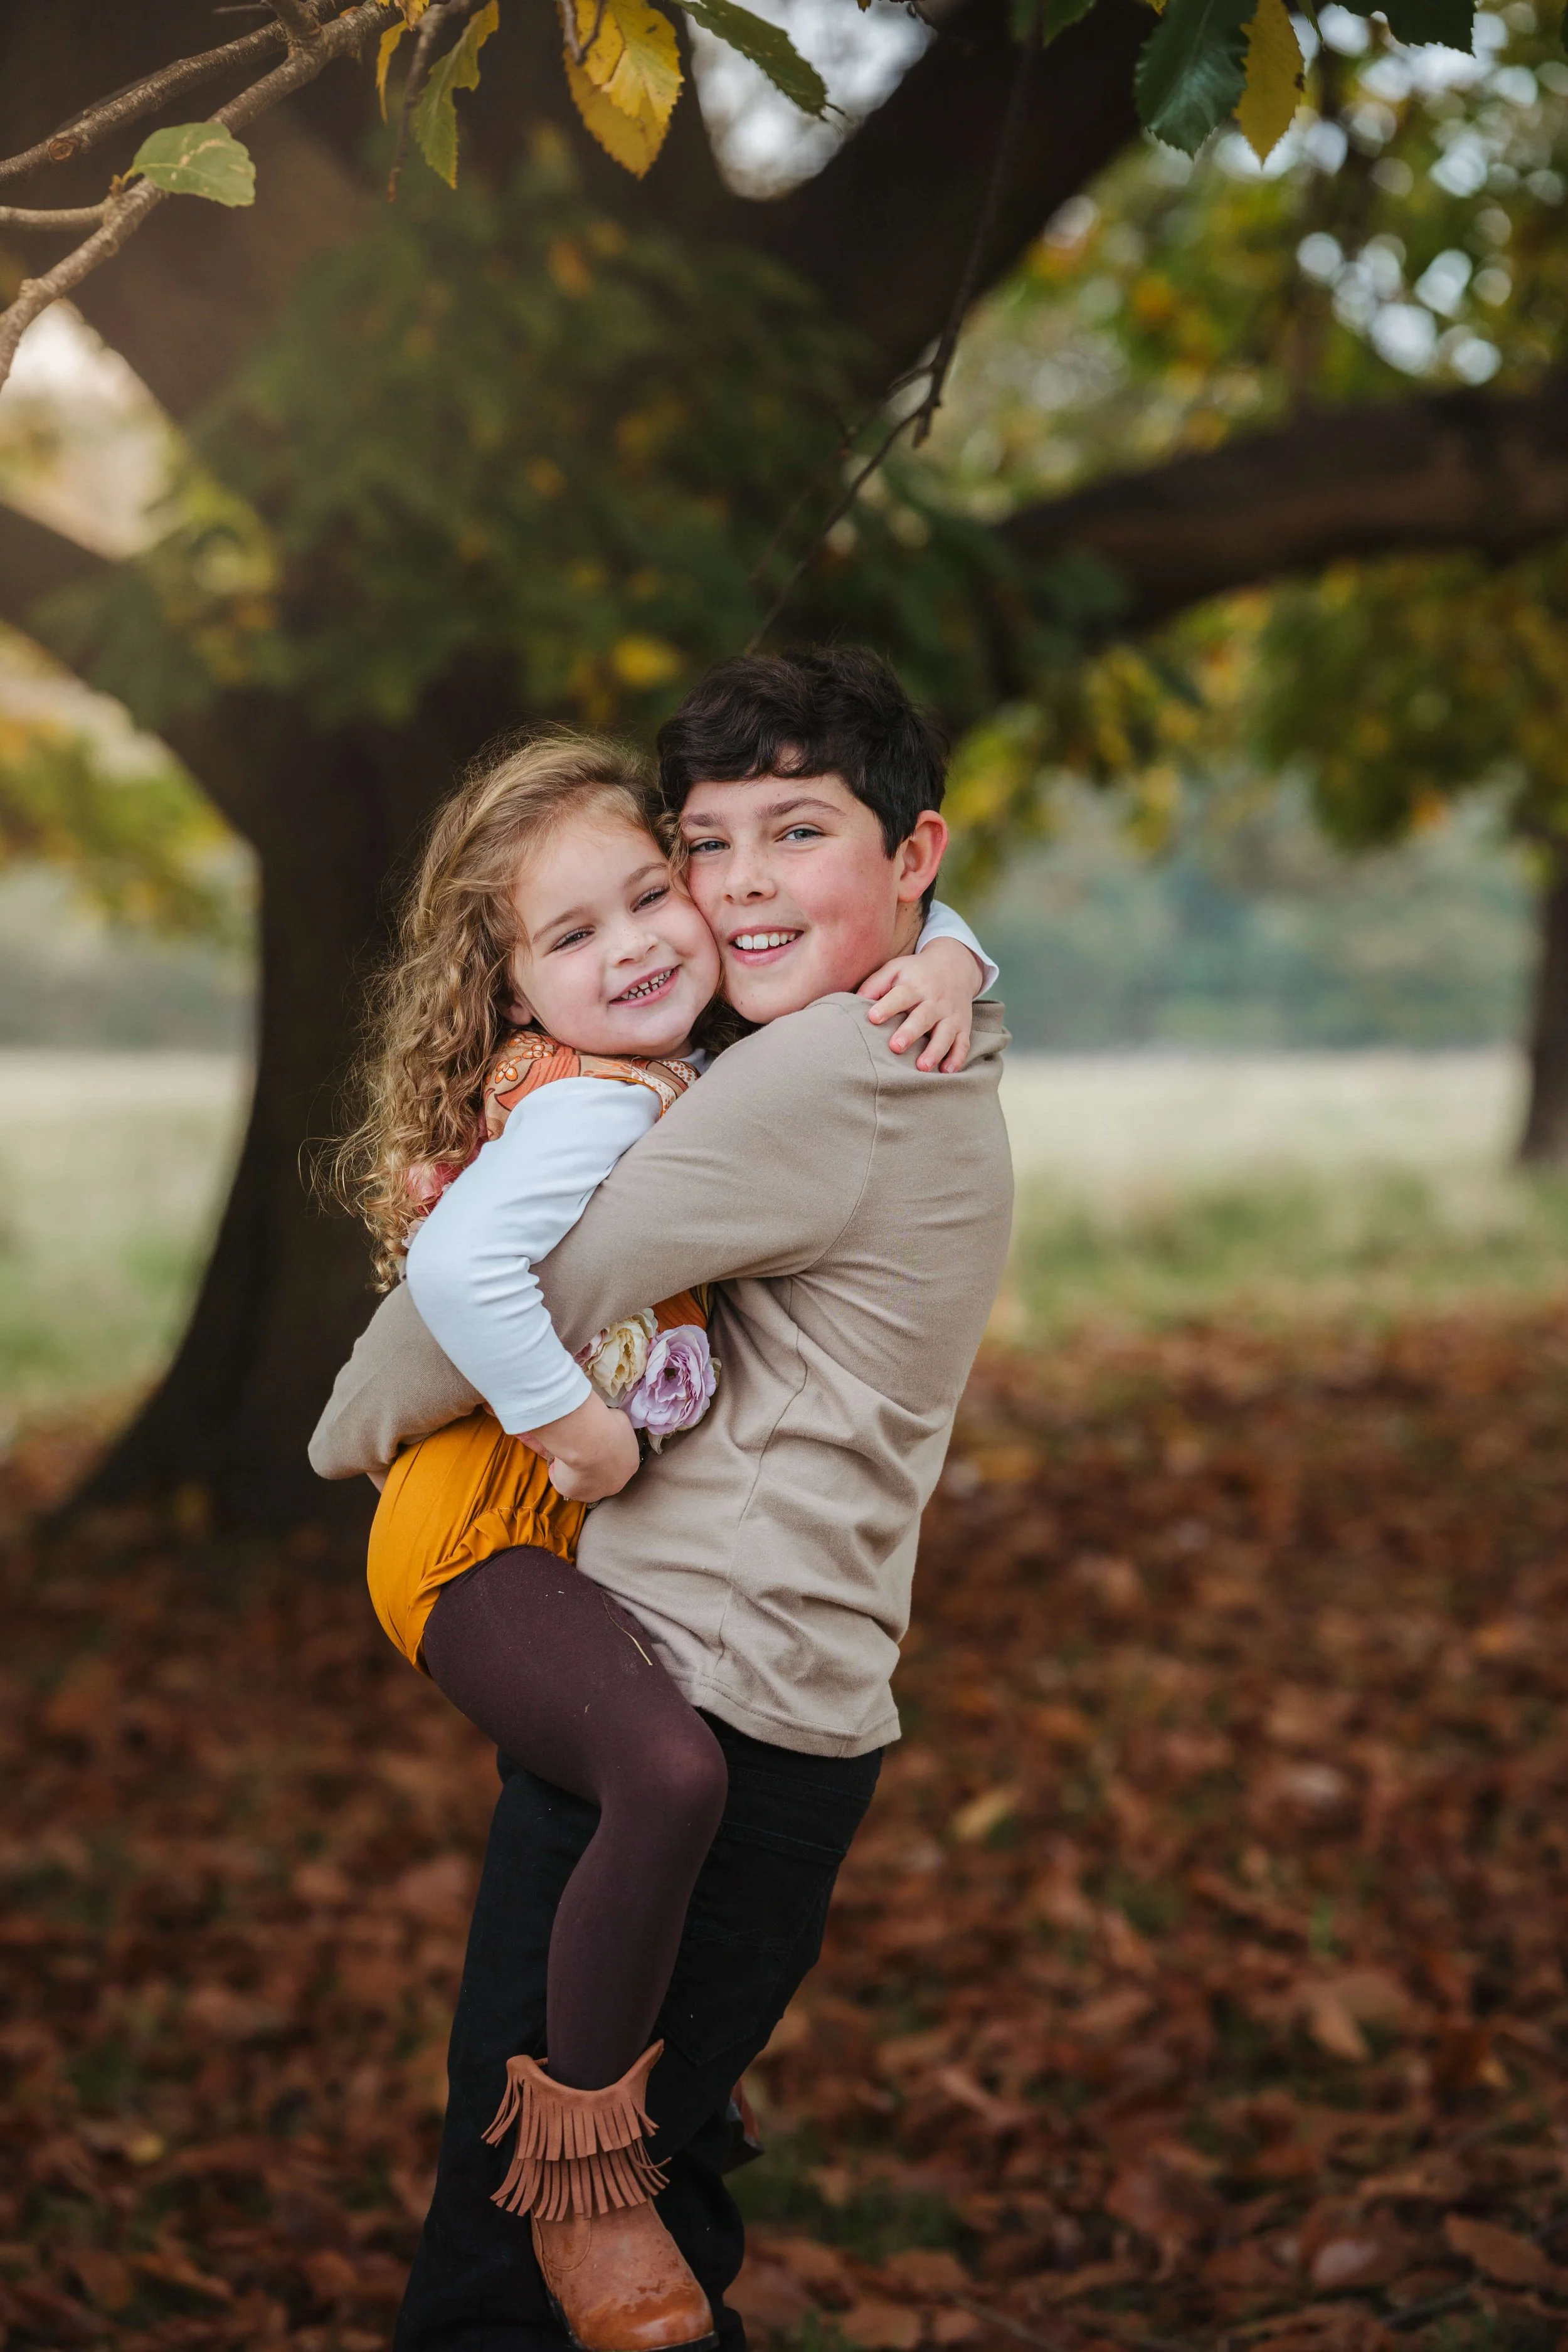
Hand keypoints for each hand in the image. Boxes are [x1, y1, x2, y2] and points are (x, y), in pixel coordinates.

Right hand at [521, 1389, 640, 1502]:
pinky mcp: (574, 1494)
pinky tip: (556, 1460)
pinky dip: (557, 1472)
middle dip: (590, 1464)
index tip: (592, 1442)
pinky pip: (564, 1483)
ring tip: (564, 1454)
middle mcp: (616, 1483)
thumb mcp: (619, 1420)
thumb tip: (609, 1426)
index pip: (618, 1460)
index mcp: (630, 1464)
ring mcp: (595, 1492)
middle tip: (577, 1448)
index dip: (604, 1450)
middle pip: (601, 1475)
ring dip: (573, 1470)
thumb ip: (616, 1428)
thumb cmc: (606, 1425)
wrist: (589, 1440)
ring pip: (582, 1481)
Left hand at [859, 935, 983, 1071]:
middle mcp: (935, 1000)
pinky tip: (947, 1072)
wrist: (955, 965)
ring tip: (921, 1067)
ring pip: (945, 1034)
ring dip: (934, 1051)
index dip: (887, 1007)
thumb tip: (856, 1000)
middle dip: (910, 1033)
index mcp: (915, 986)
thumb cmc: (916, 972)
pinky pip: (963, 1043)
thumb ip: (876, 983)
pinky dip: (957, 1058)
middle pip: (923, 1018)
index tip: (873, 1018)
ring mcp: (951, 1014)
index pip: (900, 996)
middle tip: (895, 1047)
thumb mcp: (896, 968)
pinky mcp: (963, 1026)